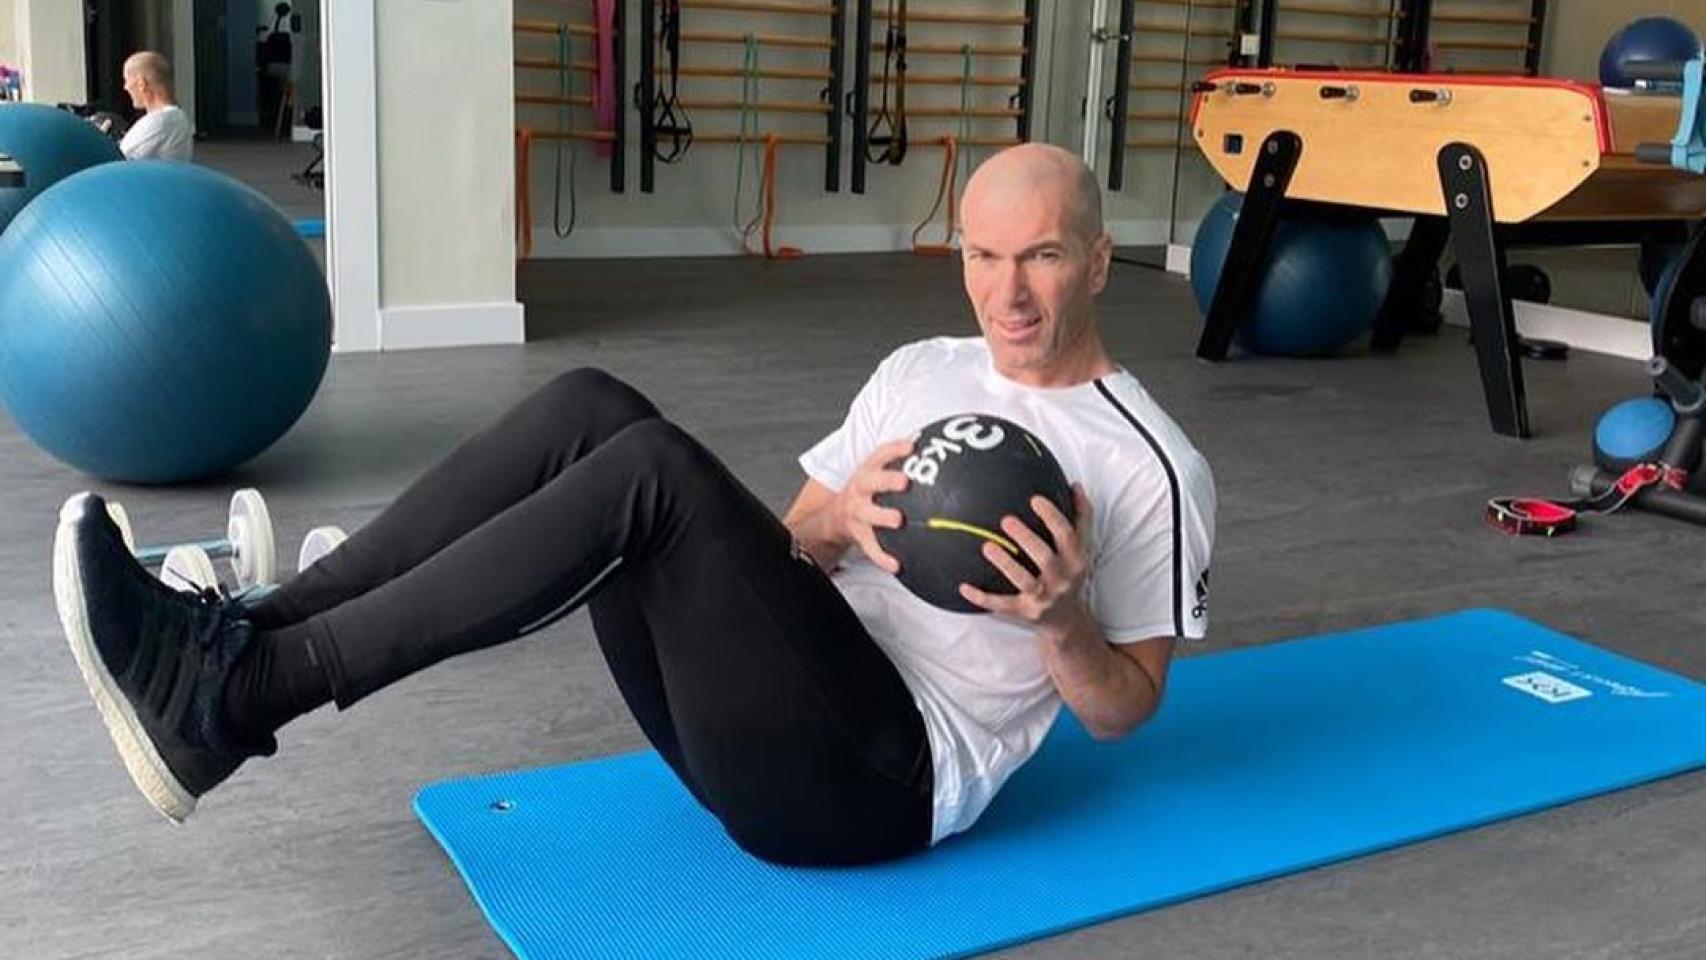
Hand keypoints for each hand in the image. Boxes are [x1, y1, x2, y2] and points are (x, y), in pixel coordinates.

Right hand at [833, 438, 913, 573]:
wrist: (834, 517)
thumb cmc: (866, 491)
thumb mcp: (875, 473)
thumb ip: (898, 461)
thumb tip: (931, 444)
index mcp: (867, 471)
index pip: (880, 455)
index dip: (895, 449)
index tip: (912, 445)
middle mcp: (860, 490)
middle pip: (870, 482)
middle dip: (887, 480)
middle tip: (905, 481)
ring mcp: (857, 513)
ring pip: (867, 514)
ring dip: (882, 516)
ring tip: (898, 520)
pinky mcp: (858, 535)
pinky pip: (870, 548)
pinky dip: (882, 557)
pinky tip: (896, 564)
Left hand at [959, 484, 1093, 633]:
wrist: (1068, 622)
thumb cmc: (1071, 575)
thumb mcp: (1082, 549)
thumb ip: (1081, 518)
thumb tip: (1075, 486)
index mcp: (1076, 559)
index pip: (1067, 534)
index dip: (1052, 516)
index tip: (1035, 499)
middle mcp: (1062, 579)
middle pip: (1046, 557)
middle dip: (1027, 539)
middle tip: (1007, 519)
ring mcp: (1043, 598)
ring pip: (1024, 581)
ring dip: (1006, 564)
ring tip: (987, 546)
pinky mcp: (1025, 612)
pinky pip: (1001, 605)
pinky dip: (982, 598)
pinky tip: (964, 587)